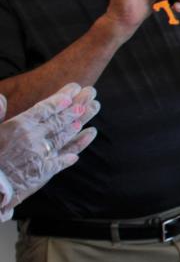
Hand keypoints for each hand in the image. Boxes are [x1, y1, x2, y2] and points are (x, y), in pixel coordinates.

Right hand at [0, 83, 99, 201]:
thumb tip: (1, 97)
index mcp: (19, 125)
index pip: (45, 108)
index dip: (61, 99)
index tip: (74, 90)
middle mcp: (33, 137)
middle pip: (59, 120)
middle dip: (76, 108)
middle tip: (89, 98)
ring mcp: (40, 154)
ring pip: (62, 138)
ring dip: (75, 128)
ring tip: (84, 119)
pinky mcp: (41, 171)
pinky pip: (59, 162)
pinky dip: (68, 157)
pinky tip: (75, 156)